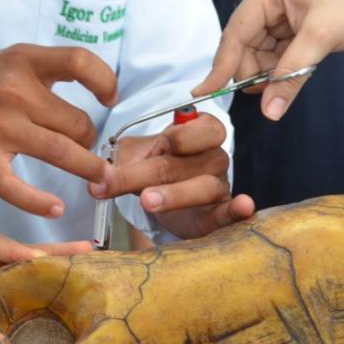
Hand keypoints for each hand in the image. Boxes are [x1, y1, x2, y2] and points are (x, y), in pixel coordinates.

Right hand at [0, 44, 117, 217]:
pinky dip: (40, 203)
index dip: (104, 80)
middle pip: (77, 121)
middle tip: (91, 151)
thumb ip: (43, 76)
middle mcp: (13, 90)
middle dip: (91, 141)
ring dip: (87, 169)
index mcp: (23, 62)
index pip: (79, 61)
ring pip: (61, 152)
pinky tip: (56, 208)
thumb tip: (94, 93)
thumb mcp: (6, 64)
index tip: (110, 98)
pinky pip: (17, 187)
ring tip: (100, 179)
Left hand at [0, 234, 94, 343]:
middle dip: (54, 257)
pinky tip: (72, 323)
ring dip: (58, 283)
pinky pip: (24, 321)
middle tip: (91, 255)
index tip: (40, 261)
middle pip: (20, 266)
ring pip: (27, 291)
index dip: (18, 249)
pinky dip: (49, 316)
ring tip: (94, 281)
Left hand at [94, 112, 254, 239]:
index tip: (153, 148)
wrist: (162, 199)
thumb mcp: (135, 157)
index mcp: (199, 132)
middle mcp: (214, 156)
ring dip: (174, 194)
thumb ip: (120, 161)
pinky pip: (230, 213)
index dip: (172, 138)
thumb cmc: (154, 170)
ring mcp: (219, 186)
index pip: (196, 128)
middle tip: (113, 184)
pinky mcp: (219, 215)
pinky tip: (243, 206)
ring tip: (148, 201)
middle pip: (182, 163)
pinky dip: (237, 211)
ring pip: (202, 187)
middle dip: (143, 174)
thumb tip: (100, 176)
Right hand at [196, 0, 343, 121]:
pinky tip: (293, 75)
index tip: (205, 93)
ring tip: (285, 84)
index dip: (221, 65)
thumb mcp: (321, 39)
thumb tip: (268, 112)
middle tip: (267, 95)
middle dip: (254, 70)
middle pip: (246, 42)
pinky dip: (284, 65)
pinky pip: (280, 49)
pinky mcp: (300, 20)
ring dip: (271, 70)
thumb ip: (290, 75)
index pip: (235, 31)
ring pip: (264, 49)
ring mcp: (286, 7)